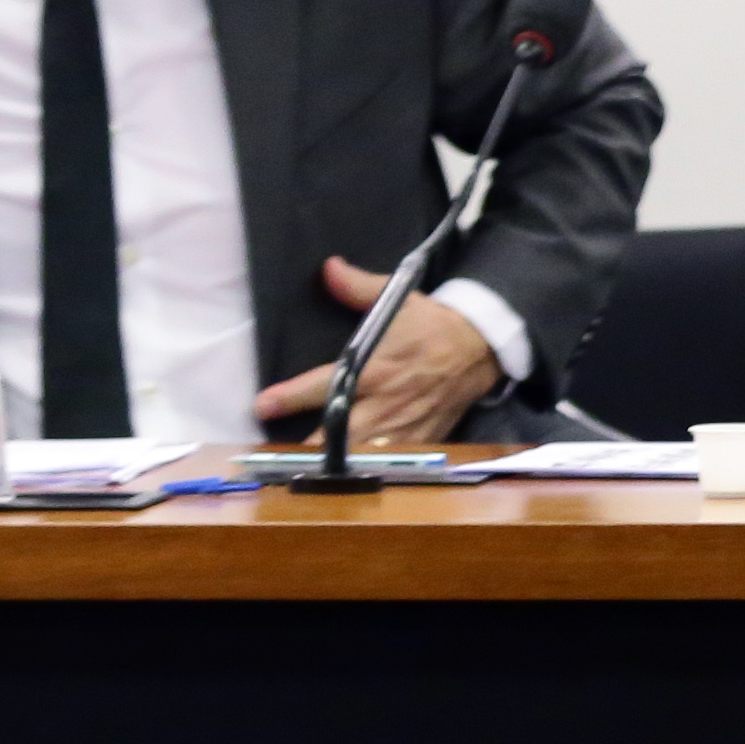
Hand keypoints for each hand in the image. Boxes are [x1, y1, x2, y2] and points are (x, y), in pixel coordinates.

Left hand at [254, 254, 506, 450]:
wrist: (482, 345)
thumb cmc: (433, 323)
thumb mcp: (399, 300)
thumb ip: (358, 287)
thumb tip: (328, 267)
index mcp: (373, 367)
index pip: (324, 383)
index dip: (290, 396)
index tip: (262, 404)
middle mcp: (384, 400)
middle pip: (339, 431)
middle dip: (309, 445)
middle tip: (278, 456)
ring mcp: (404, 424)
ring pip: (363, 452)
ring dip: (335, 463)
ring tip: (306, 473)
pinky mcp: (422, 437)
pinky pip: (391, 460)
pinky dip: (371, 468)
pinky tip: (352, 476)